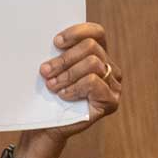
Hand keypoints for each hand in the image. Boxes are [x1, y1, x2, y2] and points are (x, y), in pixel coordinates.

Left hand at [21, 21, 122, 157]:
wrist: (44, 125)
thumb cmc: (46, 95)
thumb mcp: (52, 69)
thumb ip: (58, 53)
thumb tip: (53, 40)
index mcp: (99, 55)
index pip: (96, 32)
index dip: (77, 32)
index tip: (56, 42)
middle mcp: (110, 67)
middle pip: (91, 47)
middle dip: (64, 59)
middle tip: (45, 71)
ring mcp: (114, 85)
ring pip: (92, 63)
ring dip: (67, 74)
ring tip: (52, 85)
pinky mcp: (111, 101)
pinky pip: (93, 82)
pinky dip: (74, 88)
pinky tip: (64, 96)